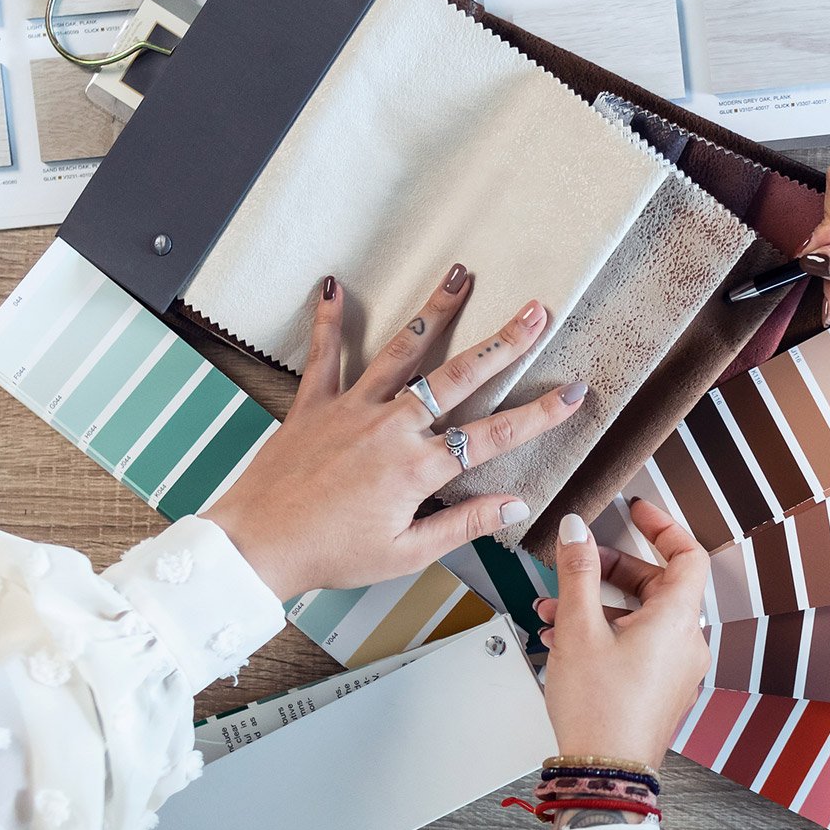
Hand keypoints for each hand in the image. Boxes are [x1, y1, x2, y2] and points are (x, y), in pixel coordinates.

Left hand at [202, 266, 588, 596]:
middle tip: (534, 311)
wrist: (257, 546)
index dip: (540, 414)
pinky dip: (329, 321)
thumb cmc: (330, 554)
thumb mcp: (406, 553)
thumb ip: (462, 523)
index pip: (494, 436)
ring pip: (403, 351)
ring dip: (436, 311)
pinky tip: (334, 286)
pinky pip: (325, 355)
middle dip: (503, 342)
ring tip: (460, 275)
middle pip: (458, 377)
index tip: (572, 392)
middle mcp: (389, 429)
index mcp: (416, 468)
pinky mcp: (314, 405)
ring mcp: (351, 410)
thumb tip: (512, 505)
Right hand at [530, 501, 710, 765]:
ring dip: (597, 605)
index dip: (662, 526)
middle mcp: (685, 644)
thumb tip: (577, 529)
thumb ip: (578, 571)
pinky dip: (605, 633)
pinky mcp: (659, 689)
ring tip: (553, 610)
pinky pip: (637, 645)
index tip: (636, 511)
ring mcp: (675, 669)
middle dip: (611, 570)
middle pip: (657, 585)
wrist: (605, 774)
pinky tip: (564, 640)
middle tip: (578, 562)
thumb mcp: (579, 629)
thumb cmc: (600, 711)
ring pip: (639, 617)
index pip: (687, 555)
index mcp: (677, 621)